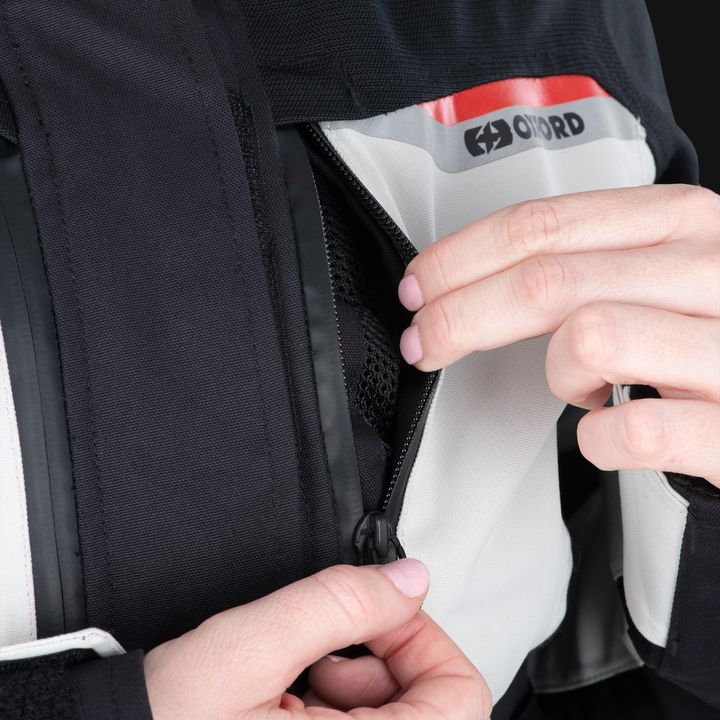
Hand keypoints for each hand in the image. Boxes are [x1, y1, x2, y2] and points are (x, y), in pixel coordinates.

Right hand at [144, 559, 489, 718]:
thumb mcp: (248, 649)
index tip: (375, 613)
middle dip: (382, 661)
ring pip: (404, 717)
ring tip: (299, 681)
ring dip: (360, 684)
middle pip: (436, 705)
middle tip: (323, 655)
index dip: (420, 636)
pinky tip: (295, 704)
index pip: (460, 696)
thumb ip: (336, 604)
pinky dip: (343, 708)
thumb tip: (408, 578)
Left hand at [398, 185, 719, 484]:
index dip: (462, 257)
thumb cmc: (711, 335)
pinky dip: (598, 438)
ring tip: (578, 386)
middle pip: (546, 280)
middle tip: (427, 343)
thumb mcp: (660, 270)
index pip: (543, 225)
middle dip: (460, 315)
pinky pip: (632, 427)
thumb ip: (585, 259)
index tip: (419, 288)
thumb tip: (470, 273)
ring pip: (589, 336)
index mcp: (682, 222)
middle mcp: (711, 269)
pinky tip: (609, 429)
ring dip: (557, 373)